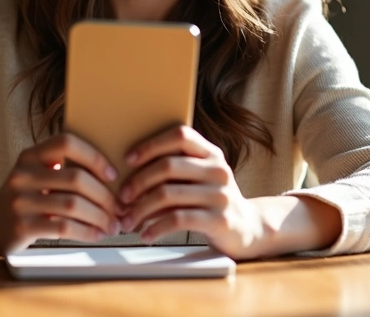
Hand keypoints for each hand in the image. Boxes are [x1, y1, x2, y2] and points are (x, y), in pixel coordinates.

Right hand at [0, 133, 122, 253]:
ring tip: (113, 225)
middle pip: (76, 179)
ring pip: (73, 205)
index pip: (66, 143)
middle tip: (121, 208)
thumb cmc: (23, 198)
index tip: (113, 175)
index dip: (94, 157)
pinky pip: (63, 227)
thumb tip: (113, 178)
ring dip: (100, 217)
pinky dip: (86, 232)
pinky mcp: (21, 227)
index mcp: (30, 156)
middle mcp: (23, 175)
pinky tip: (96, 234)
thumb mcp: (35, 175)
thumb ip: (62, 169)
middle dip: (105, 196)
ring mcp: (20, 202)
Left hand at [117, 125, 265, 258]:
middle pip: (168, 166)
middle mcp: (218, 170)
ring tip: (128, 221)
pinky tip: (146, 235)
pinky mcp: (219, 220)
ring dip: (140, 209)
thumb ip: (176, 170)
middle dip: (138, 182)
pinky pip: (177, 220)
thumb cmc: (212, 201)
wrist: (247, 228)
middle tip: (122, 198)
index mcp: (212, 153)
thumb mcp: (200, 178)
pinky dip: (155, 228)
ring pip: (168, 195)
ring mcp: (220, 195)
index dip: (151, 145)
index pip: (179, 135)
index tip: (128, 160)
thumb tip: (129, 174)